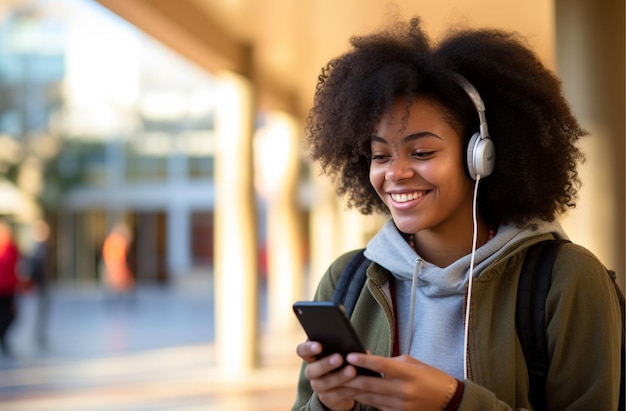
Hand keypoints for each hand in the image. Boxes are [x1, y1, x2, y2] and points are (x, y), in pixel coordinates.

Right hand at [296, 340, 361, 410]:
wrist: (343, 385)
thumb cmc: (342, 361)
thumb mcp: (340, 352)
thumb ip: (341, 345)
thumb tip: (352, 342)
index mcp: (311, 356)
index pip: (302, 351)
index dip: (308, 348)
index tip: (319, 346)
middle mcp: (311, 372)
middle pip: (311, 369)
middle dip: (325, 364)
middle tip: (339, 357)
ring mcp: (317, 386)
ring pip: (324, 383)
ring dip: (339, 377)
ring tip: (352, 370)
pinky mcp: (327, 399)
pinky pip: (336, 394)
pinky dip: (348, 389)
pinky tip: (357, 384)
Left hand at [343, 352, 457, 410]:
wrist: (449, 400)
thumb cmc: (430, 377)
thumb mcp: (412, 363)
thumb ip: (390, 361)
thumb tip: (368, 358)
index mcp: (408, 374)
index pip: (382, 365)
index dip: (365, 361)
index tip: (350, 356)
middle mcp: (403, 391)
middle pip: (371, 384)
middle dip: (351, 378)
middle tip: (336, 371)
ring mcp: (401, 405)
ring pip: (371, 397)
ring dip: (353, 391)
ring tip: (338, 383)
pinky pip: (377, 406)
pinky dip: (365, 399)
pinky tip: (354, 394)